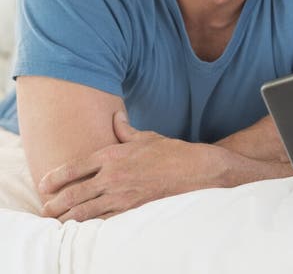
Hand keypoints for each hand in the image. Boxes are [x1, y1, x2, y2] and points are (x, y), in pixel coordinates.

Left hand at [38, 111, 218, 221]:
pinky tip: (80, 230)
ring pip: (85, 211)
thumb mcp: (145, 136)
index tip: (44, 183)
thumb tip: (116, 117)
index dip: (56, 177)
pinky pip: (103, 221)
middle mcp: (113, 175)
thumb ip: (125, 130)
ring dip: (67, 219)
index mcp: (113, 154)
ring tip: (55, 223)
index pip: (76, 167)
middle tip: (44, 209)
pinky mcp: (131, 210)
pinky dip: (89, 226)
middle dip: (55, 203)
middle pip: (75, 193)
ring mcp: (121, 195)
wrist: (192, 169)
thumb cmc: (168, 151)